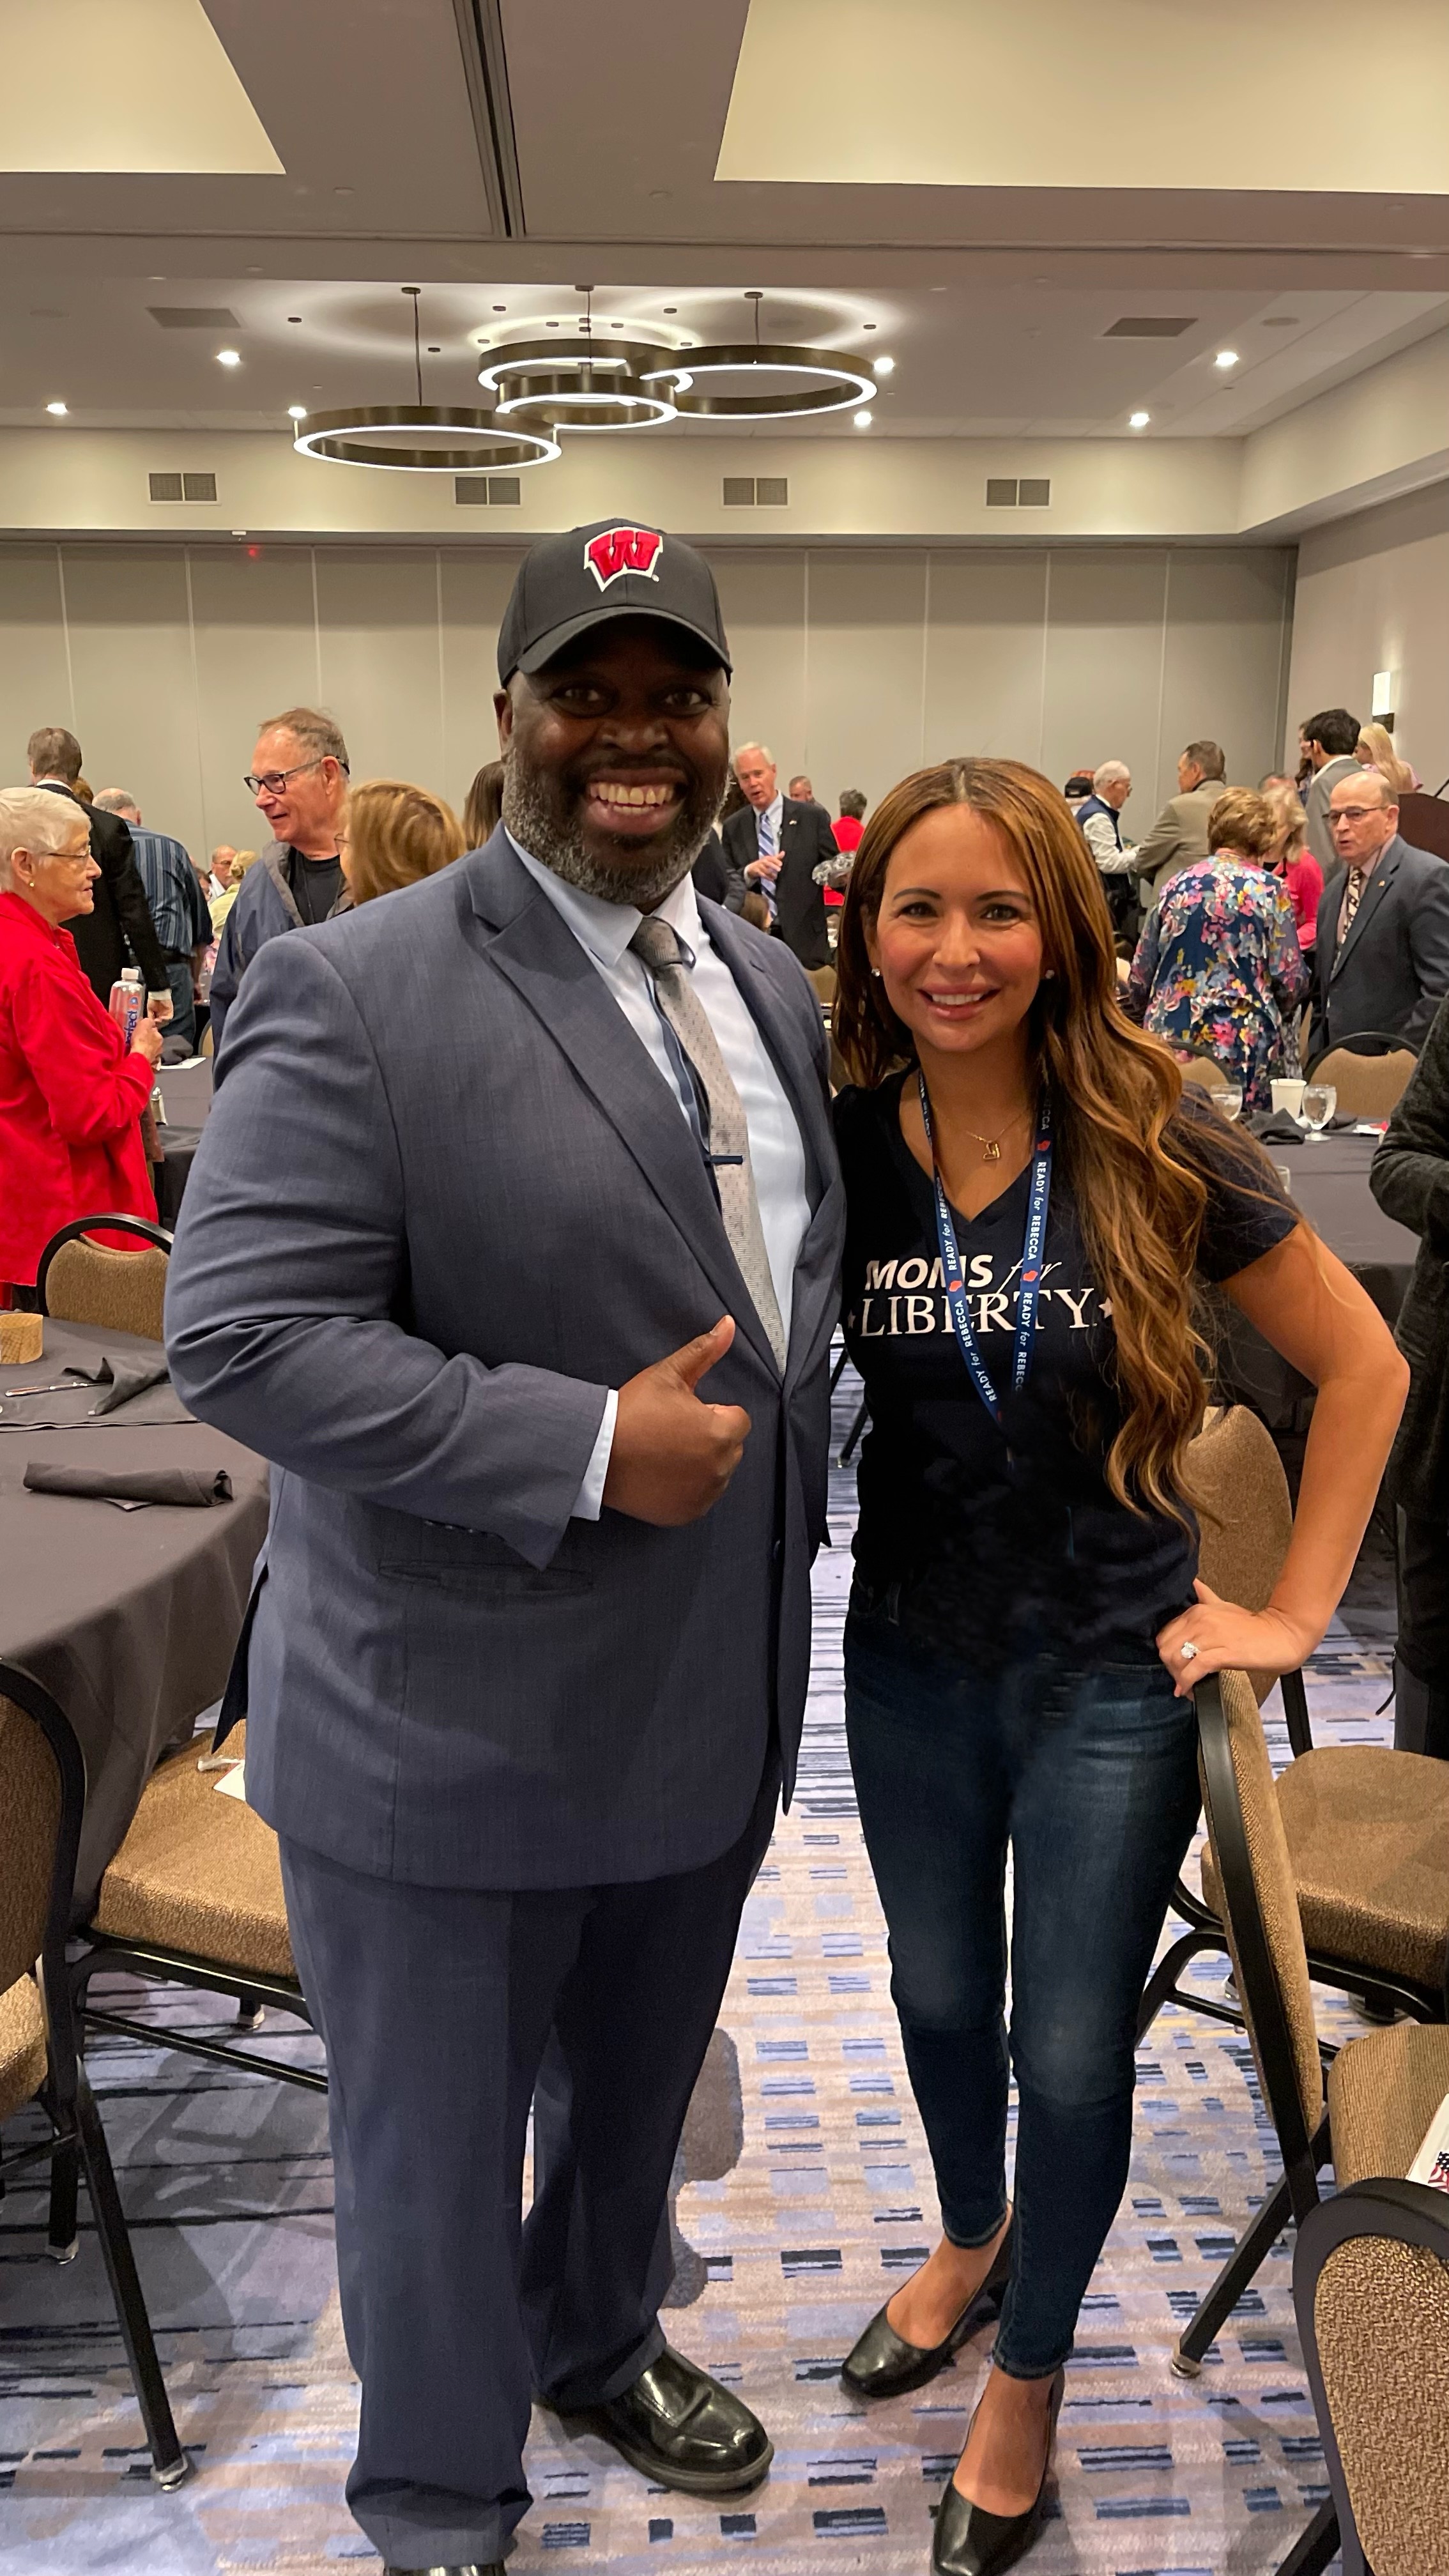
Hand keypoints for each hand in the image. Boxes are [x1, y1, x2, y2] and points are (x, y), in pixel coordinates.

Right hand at [130, 1015, 164, 1068]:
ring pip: (150, 1049)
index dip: (147, 1029)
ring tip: (137, 1047)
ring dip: (145, 1048)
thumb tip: (150, 1021)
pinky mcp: (149, 1063)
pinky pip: (146, 1056)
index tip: (141, 1030)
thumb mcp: (144, 1024)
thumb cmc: (141, 1039)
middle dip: (147, 1039)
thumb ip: (148, 1021)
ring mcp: (155, 1056)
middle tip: (138, 1038)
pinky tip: (138, 1054)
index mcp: (160, 1037)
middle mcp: (160, 1047)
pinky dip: (143, 1055)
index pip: (155, 1031)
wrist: (139, 1057)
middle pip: (153, 1040)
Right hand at [147, 990, 173, 1024]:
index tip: (152, 1025)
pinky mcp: (170, 1011)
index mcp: (157, 1015)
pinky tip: (162, 1018)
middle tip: (155, 1023)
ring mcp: (167, 1013)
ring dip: (162, 1022)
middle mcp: (162, 1015)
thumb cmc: (152, 1000)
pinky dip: (166, 1019)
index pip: (157, 1023)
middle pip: (162, 1023)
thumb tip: (150, 1022)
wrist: (157, 994)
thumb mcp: (149, 1009)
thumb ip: (150, 1015)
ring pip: (166, 1021)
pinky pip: (170, 1017)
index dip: (155, 1025)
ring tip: (158, 1020)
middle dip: (159, 1024)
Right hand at [603, 1317, 750, 1526]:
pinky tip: (661, 1474)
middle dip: (708, 1438)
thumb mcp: (667, 1375)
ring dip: (700, 1464)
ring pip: (716, 1472)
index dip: (711, 1413)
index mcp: (721, 1432)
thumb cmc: (631, 1413)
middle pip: (729, 1447)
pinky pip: (700, 1497)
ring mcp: (704, 1494)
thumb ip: (704, 1352)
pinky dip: (687, 1488)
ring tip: (663, 1453)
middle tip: (670, 1433)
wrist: (595, 1453)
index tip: (682, 1414)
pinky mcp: (687, 1513)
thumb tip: (728, 1326)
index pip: (737, 1419)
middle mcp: (719, 1468)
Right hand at [744, 855, 780, 884]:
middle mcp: (763, 862)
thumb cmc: (763, 863)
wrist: (752, 868)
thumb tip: (783, 852)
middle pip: (768, 864)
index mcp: (767, 858)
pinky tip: (772, 879)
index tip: (781, 864)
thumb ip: (777, 857)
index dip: (776, 861)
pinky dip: (768, 878)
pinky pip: (763, 875)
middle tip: (779, 870)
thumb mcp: (770, 859)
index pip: (772, 859)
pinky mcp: (758, 872)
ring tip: (775, 876)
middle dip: (774, 866)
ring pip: (766, 871)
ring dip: (771, 874)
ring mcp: (760, 867)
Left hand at [1156, 1579, 1318, 1698]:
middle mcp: (1200, 1620)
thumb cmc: (1253, 1626)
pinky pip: (1194, 1668)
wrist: (1282, 1635)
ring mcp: (1211, 1635)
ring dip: (1178, 1678)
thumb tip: (1192, 1583)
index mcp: (1197, 1610)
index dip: (1167, 1654)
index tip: (1176, 1666)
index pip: (1164, 1635)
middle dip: (1170, 1668)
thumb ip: (1205, 1596)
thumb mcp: (1223, 1606)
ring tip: (1186, 1687)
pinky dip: (1187, 1682)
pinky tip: (1189, 1690)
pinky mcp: (1223, 1652)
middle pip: (1166, 1648)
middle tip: (1181, 1679)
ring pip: (1177, 1659)